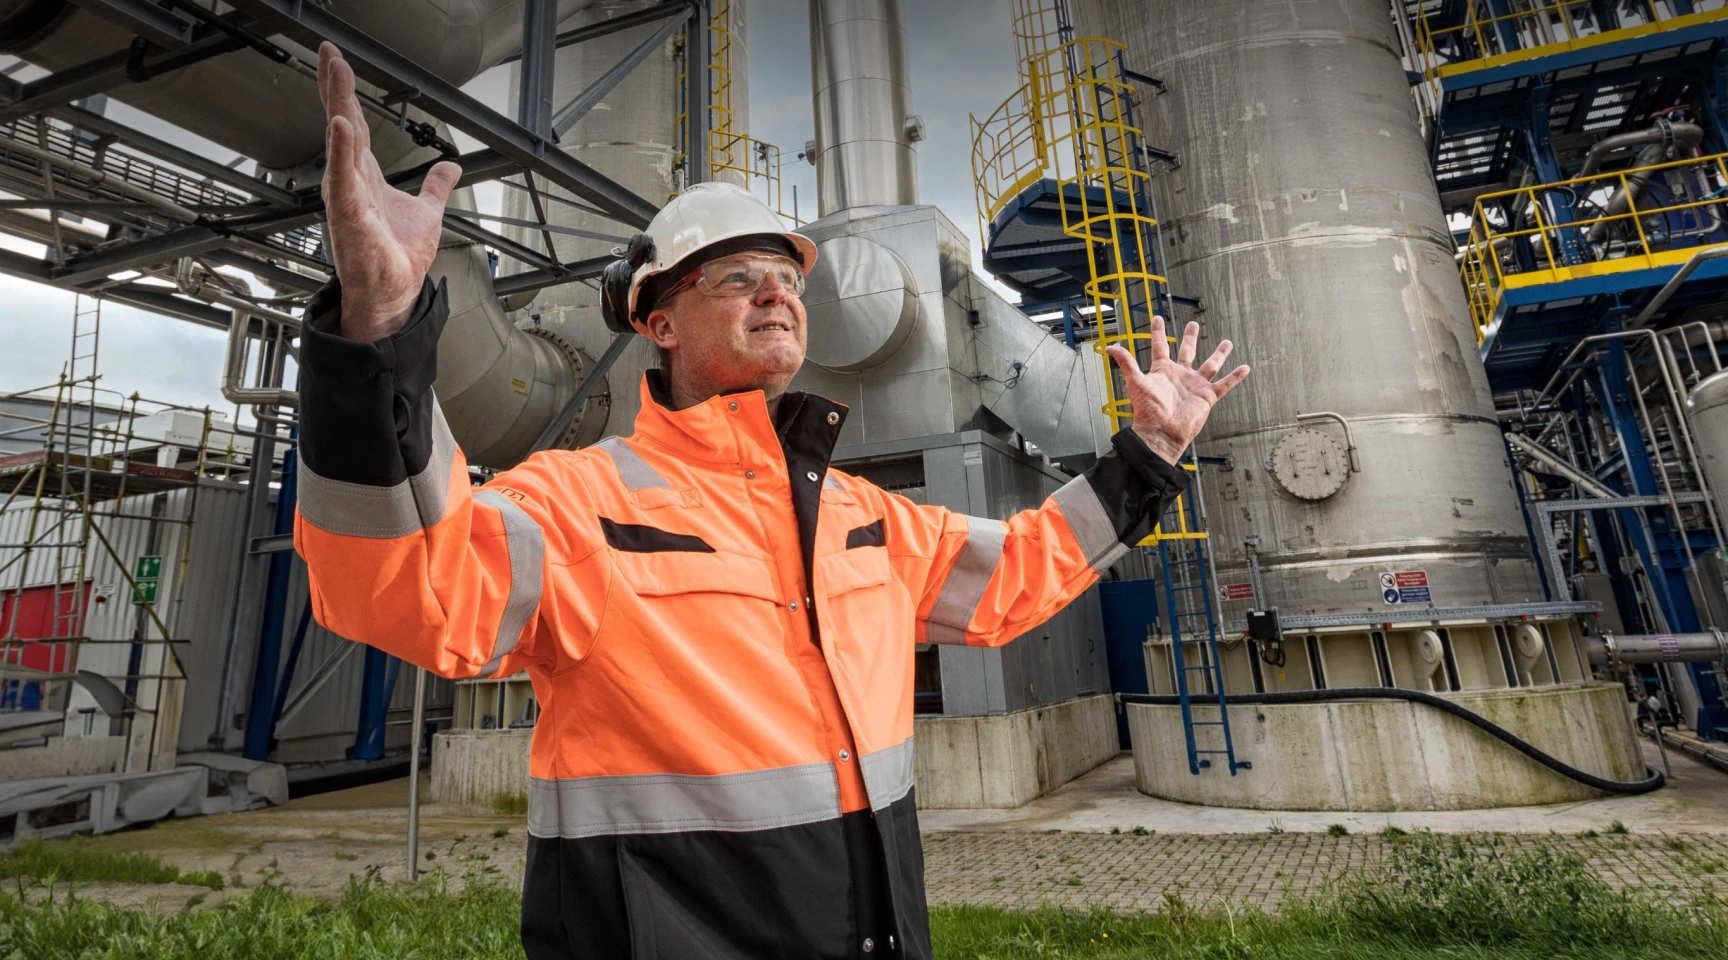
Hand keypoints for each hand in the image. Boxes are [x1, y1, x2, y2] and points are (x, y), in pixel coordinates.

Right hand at [317, 43, 460, 341]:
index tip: (339, 63)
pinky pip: (343, 179)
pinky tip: (342, 126)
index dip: (347, 94)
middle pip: (342, 125)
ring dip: (337, 108)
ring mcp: (348, 198)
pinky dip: (342, 152)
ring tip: (335, 77)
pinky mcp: (350, 217)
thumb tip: (450, 168)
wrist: (393, 294)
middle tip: (329, 53)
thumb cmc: (397, 259)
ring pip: (339, 144)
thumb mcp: (426, 213)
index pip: (355, 125)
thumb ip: (435, 187)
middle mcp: (352, 182)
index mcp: (366, 177)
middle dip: (336, 88)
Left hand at [1105, 316, 1249, 464]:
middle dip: (1190, 338)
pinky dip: (1235, 376)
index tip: (1157, 318)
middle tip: (1193, 324)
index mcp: (1162, 370)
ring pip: (1210, 365)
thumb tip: (1109, 346)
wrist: (1162, 432)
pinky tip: (1245, 367)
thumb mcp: (1136, 382)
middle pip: (1187, 351)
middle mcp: (1180, 375)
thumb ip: (1126, 362)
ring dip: (1219, 354)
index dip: (1158, 332)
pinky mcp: (1207, 396)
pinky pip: (1224, 384)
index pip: (1160, 346)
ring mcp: (1195, 385)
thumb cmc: (1147, 410)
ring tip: (1227, 342)